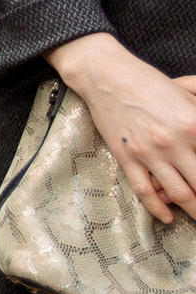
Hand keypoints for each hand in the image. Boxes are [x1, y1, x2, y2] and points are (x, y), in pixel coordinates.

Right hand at [47, 33, 195, 223]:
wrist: (106, 76)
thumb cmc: (148, 82)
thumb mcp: (188, 94)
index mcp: (195, 124)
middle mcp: (175, 143)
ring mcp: (150, 153)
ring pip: (180, 194)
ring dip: (193, 210)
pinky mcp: (128, 158)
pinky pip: (145, 191)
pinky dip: (158, 209)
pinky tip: (167, 218)